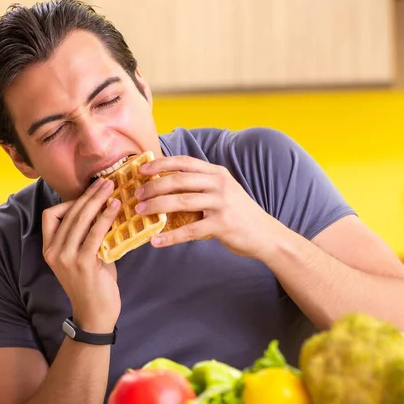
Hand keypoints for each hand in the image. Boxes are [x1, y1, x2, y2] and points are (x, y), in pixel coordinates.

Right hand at [42, 178, 121, 332]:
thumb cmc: (94, 284)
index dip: (69, 201)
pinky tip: (115, 208)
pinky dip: (105, 217)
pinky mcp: (82, 263)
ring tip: (112, 188)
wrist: (95, 315)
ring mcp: (65, 258)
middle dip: (89, 194)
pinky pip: (94, 233)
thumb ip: (89, 236)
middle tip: (106, 182)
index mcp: (49, 248)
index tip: (89, 193)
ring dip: (97, 200)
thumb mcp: (86, 256)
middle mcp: (53, 251)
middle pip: (68, 213)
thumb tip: (105, 210)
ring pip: (80, 219)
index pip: (50, 215)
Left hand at [135, 155, 280, 258]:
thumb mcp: (224, 191)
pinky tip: (157, 241)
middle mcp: (219, 184)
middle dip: (153, 186)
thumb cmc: (240, 214)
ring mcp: (221, 204)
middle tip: (138, 195)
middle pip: (178, 180)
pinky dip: (170, 237)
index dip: (161, 164)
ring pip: (181, 201)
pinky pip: (190, 230)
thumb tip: (168, 188)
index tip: (142, 170)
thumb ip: (202, 186)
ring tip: (141, 212)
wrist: (266, 235)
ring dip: (157, 206)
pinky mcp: (222, 225)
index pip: (184, 162)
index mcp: (217, 173)